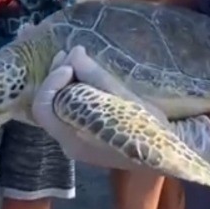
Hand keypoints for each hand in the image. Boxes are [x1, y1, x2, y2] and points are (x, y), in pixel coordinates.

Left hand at [32, 46, 209, 174]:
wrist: (165, 155)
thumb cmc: (147, 128)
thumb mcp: (123, 99)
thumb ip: (94, 76)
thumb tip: (73, 53)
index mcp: (73, 137)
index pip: (44, 107)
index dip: (53, 80)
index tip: (72, 64)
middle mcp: (68, 144)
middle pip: (47, 106)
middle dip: (56, 77)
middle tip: (69, 54)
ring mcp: (75, 143)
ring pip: (56, 109)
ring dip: (62, 84)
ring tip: (74, 61)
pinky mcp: (84, 140)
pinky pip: (66, 113)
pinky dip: (70, 94)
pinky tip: (82, 79)